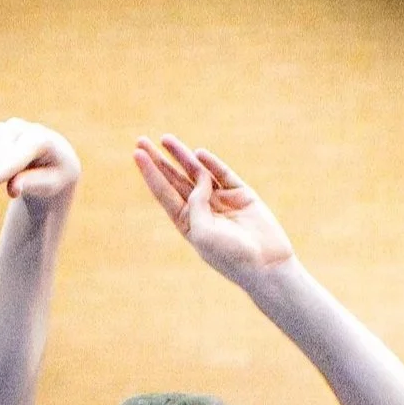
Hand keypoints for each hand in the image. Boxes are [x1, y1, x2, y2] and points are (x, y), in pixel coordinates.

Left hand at [134, 138, 294, 283]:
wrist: (266, 264)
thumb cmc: (231, 256)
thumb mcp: (202, 233)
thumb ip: (195, 204)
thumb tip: (199, 179)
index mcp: (188, 225)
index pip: (165, 194)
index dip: (151, 174)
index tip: (137, 154)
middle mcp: (203, 211)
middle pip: (175, 180)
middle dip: (160, 161)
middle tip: (141, 141)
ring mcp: (222, 200)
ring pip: (198, 172)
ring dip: (181, 156)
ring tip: (165, 139)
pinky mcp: (241, 194)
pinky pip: (223, 174)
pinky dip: (211, 163)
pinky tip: (198, 154)